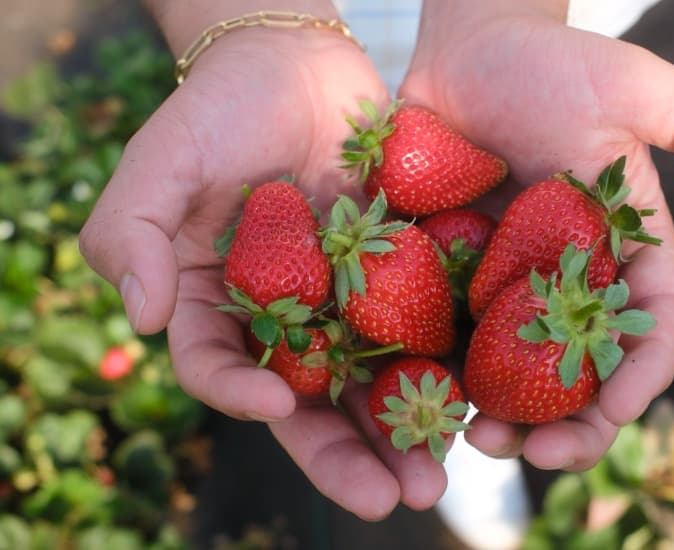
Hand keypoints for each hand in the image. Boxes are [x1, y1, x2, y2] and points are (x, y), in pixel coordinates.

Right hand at [79, 4, 446, 518]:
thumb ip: (131, 233)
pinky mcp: (394, 278)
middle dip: (345, 454)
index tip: (271, 405)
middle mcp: (283, 317)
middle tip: (387, 499)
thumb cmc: (220, 108)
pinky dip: (442, 370)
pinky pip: (418, 331)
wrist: (298, 65)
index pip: (220, 368)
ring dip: (401, 434)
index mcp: (218, 303)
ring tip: (433, 480)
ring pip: (371, 382)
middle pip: (308, 401)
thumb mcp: (160, 161)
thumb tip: (145, 317)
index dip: (240, 394)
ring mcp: (343, 302)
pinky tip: (470, 406)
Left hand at [400, 1, 673, 469]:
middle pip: (580, 366)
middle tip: (536, 450)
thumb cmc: (552, 61)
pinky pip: (448, 333)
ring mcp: (507, 280)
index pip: (649, 323)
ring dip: (501, 414)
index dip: (642, 372)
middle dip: (568, 419)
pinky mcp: (451, 272)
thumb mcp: (635, 84)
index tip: (621, 408)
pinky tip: (424, 399)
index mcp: (622, 246)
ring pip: (512, 368)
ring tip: (478, 440)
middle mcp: (568, 275)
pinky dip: (442, 373)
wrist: (467, 47)